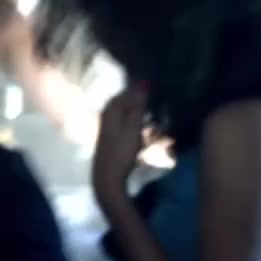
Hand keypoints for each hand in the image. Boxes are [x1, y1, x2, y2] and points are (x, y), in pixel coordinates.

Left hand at [92, 86, 147, 209]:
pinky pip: (122, 120)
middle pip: (123, 101)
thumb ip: (137, 106)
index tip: (153, 87)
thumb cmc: (122, 152)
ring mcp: (105, 126)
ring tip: (151, 111)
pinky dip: (132, 120)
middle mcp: (105, 114)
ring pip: (123, 111)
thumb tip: (142, 83)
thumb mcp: (133, 128)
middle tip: (154, 98)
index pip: (125, 92)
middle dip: (137, 98)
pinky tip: (141, 125)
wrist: (108, 177)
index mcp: (110, 110)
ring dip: (136, 110)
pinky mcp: (109, 136)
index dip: (138, 89)